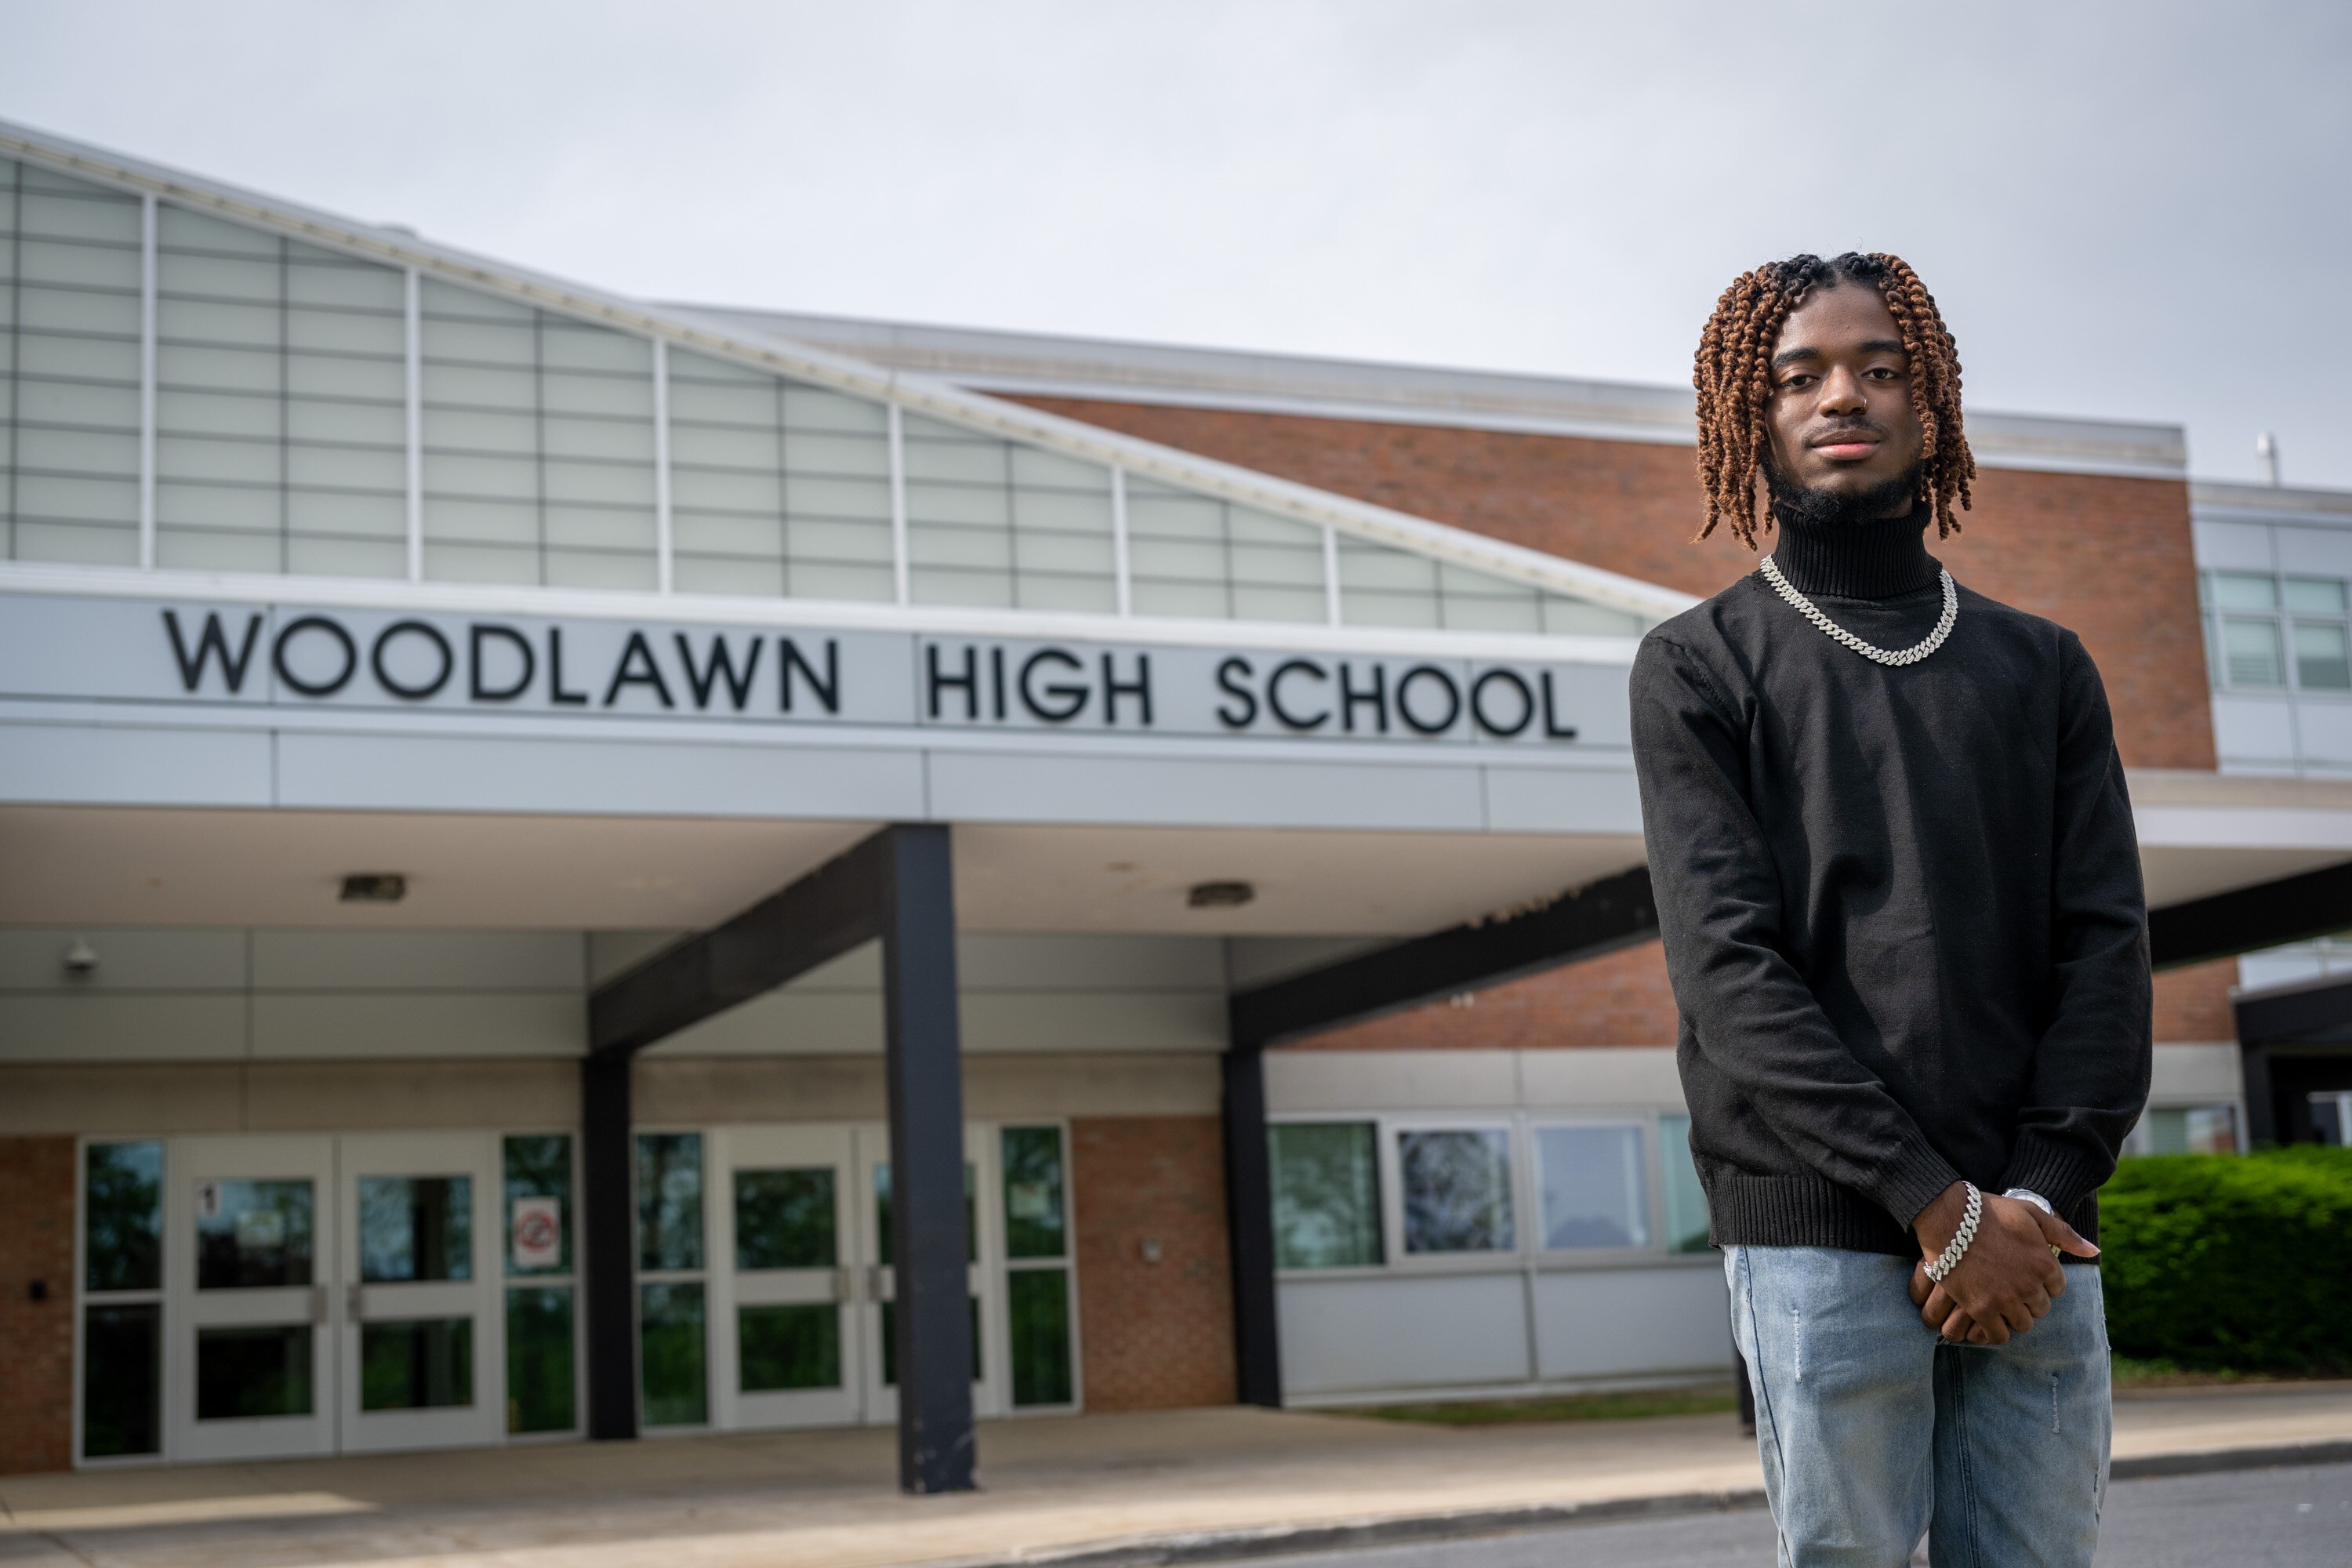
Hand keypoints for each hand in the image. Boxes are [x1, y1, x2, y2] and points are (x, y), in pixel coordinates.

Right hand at [1909, 1184, 2097, 1344]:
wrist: (1948, 1215)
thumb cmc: (1989, 1211)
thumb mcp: (2031, 1213)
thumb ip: (2064, 1233)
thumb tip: (2094, 1251)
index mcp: (2044, 1263)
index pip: (2056, 1289)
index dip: (2042, 1282)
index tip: (2025, 1275)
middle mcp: (2029, 1285)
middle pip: (2040, 1308)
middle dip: (2028, 1300)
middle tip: (2009, 1287)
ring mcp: (2005, 1299)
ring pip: (2022, 1324)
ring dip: (2013, 1316)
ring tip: (1998, 1302)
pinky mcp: (1981, 1309)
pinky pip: (1998, 1335)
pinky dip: (1995, 1330)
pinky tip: (1986, 1318)